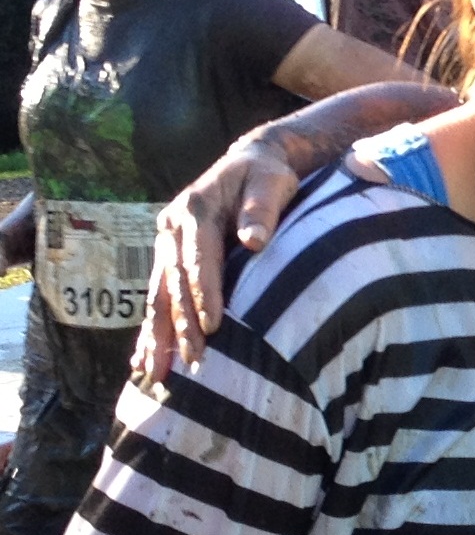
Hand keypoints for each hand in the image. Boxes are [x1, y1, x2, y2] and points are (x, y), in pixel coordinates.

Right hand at [134, 135, 300, 382]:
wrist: (249, 161)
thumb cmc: (266, 177)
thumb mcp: (271, 183)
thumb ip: (262, 210)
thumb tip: (254, 240)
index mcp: (196, 208)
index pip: (200, 258)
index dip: (205, 293)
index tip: (213, 326)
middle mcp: (172, 226)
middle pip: (174, 282)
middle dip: (180, 325)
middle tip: (191, 362)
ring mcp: (166, 242)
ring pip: (158, 294)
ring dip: (157, 335)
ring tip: (155, 372)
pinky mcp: (167, 256)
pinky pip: (157, 296)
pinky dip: (152, 328)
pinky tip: (144, 358)